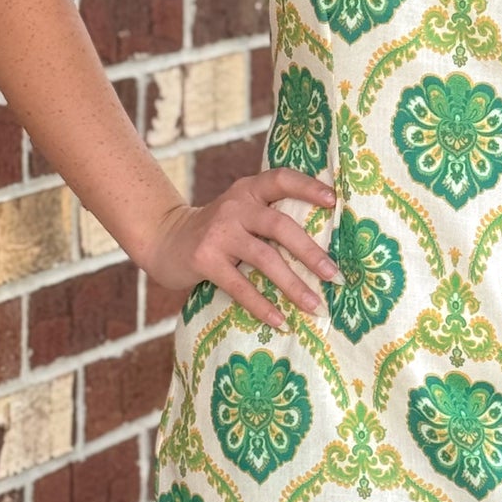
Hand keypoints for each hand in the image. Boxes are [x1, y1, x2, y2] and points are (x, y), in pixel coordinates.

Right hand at [139, 168, 341, 328]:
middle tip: (335, 275)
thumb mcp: (241, 212)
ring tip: (315, 305)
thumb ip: (270, 216)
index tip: (334, 201)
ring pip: (265, 258)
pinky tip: (281, 321)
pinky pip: (240, 286)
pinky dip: (262, 305)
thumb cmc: (220, 230)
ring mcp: (219, 232)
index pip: (281, 179)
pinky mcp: (205, 259)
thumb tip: (325, 247)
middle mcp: (235, 206)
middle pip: (280, 225)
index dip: (308, 187)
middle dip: (311, 252)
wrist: (166, 239)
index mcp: (249, 190)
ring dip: (293, 285)